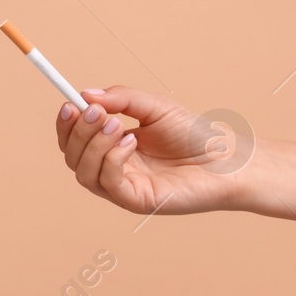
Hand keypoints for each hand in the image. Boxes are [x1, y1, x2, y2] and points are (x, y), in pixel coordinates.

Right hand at [55, 85, 244, 215]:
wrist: (229, 159)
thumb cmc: (196, 135)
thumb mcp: (153, 107)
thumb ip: (120, 99)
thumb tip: (84, 94)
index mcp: (113, 148)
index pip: (75, 140)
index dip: (67, 123)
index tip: (70, 103)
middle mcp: (113, 170)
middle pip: (72, 156)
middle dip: (77, 131)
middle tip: (95, 112)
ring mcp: (123, 188)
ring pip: (83, 172)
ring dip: (92, 144)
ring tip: (116, 124)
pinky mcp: (136, 201)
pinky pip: (107, 183)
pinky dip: (111, 159)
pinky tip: (131, 142)